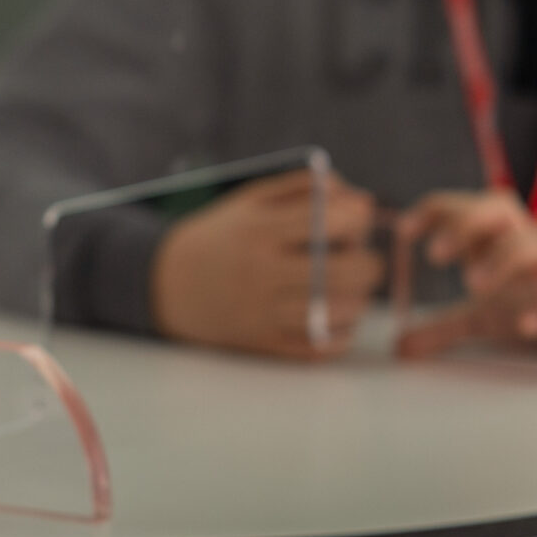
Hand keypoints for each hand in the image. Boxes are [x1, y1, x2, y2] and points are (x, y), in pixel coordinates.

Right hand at [149, 169, 382, 359]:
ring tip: (353, 289)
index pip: (329, 219)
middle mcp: (261, 271)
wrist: (167, 282)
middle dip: (369, 264)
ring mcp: (261, 311)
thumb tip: (361, 201)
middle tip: (366, 261)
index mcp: (260, 229)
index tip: (356, 219)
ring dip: (359, 300)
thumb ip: (306, 188)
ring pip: (336, 312)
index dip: (358, 217)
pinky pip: (318, 347)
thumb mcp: (253, 198)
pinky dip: (341, 335)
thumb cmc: (223, 235)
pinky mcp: (262, 343)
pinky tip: (338, 317)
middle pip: (342, 272)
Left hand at [392, 188, 536, 361]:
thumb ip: (441, 327)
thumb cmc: (528, 298)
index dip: (437, 210)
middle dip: (468, 223)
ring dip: (505, 258)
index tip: (405, 231)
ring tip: (472, 285)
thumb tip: (400, 349)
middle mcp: (527, 239)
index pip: (466, 206)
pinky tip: (525, 325)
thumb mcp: (481, 313)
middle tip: (436, 255)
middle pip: (501, 208)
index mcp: (498, 236)